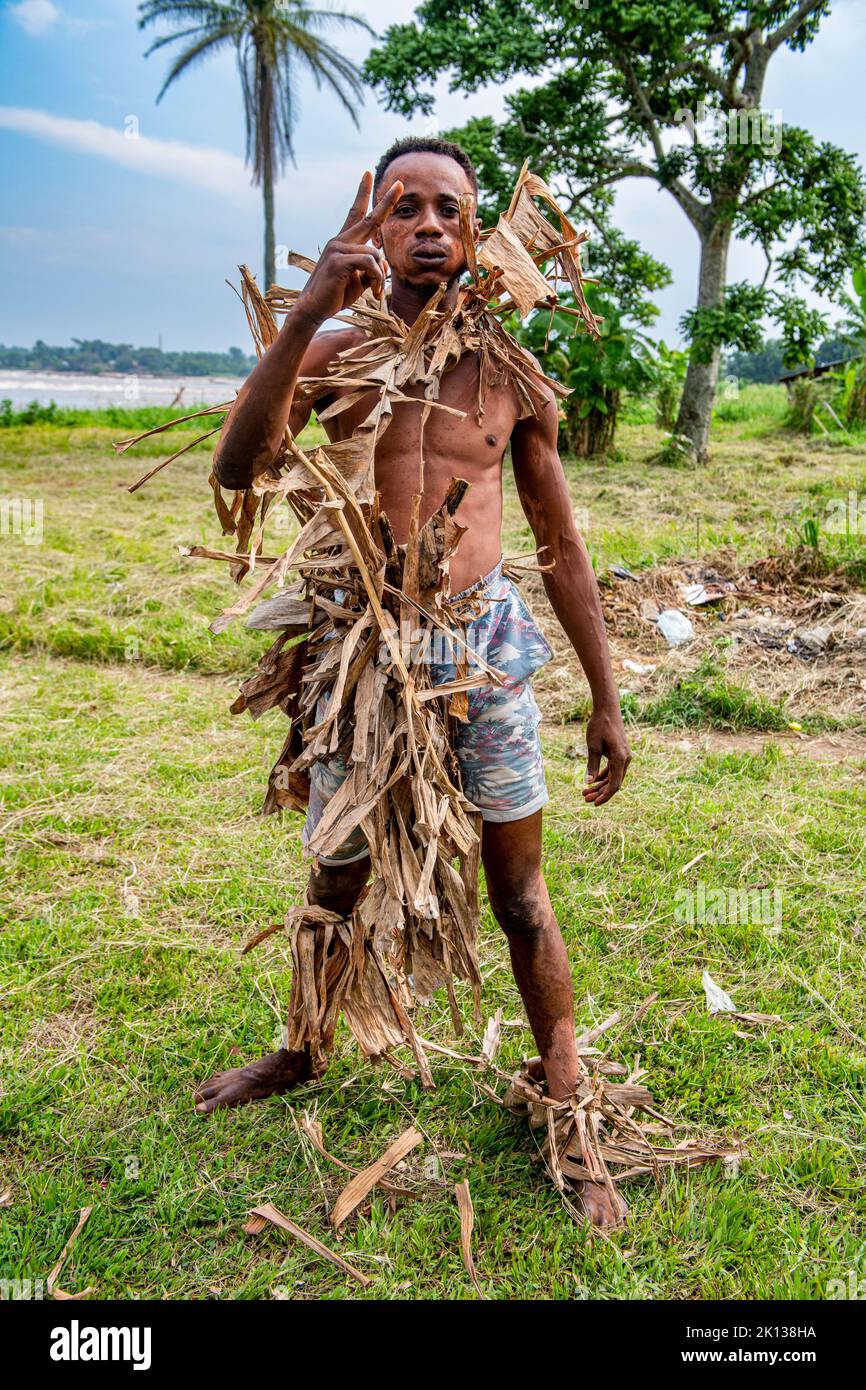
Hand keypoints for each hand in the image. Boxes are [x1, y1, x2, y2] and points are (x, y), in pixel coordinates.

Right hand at [294, 170, 402, 326]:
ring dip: (381, 276)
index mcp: (344, 242)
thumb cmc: (336, 295)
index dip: (363, 194)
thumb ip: (371, 266)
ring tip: (375, 292)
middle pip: (369, 217)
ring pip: (375, 254)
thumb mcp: (358, 279)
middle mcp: (340, 240)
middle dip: (386, 201)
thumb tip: (384, 260)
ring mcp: (338, 248)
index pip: (356, 213)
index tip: (369, 174)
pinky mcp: (338, 260)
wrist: (313, 309)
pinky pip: (370, 263)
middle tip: (399, 184)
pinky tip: (372, 292)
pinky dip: (376, 278)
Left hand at [583, 704, 630, 806]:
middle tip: (585, 799)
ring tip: (585, 792)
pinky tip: (593, 781)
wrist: (607, 710)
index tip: (594, 803)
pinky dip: (603, 776)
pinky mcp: (620, 753)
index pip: (615, 784)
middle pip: (614, 783)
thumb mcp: (593, 746)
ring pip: (613, 777)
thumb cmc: (599, 726)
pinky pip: (613, 769)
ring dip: (600, 785)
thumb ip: (592, 765)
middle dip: (600, 792)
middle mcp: (625, 759)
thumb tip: (588, 782)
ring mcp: (624, 756)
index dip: (604, 796)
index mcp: (620, 759)